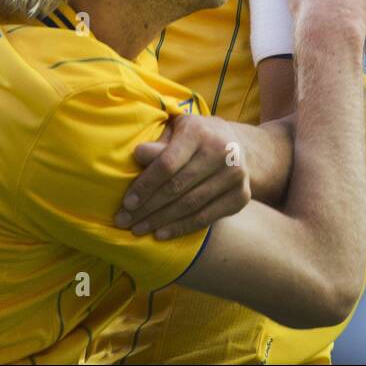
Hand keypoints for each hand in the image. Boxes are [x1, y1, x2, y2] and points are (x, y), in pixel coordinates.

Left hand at [115, 115, 251, 239]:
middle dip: (147, 207)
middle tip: (124, 221)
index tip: (126, 203)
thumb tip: (137, 154)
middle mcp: (222, 152)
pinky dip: (182, 228)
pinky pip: (206, 217)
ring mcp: (235, 175)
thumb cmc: (196, 138)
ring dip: (160, 221)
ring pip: (190, 205)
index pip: (167, 164)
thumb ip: (158, 144)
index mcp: (199, 132)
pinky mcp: (242, 196)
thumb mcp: (176, 132)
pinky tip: (161, 234)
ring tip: (138, 230)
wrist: (238, 145)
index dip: (145, 185)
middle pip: (177, 187)